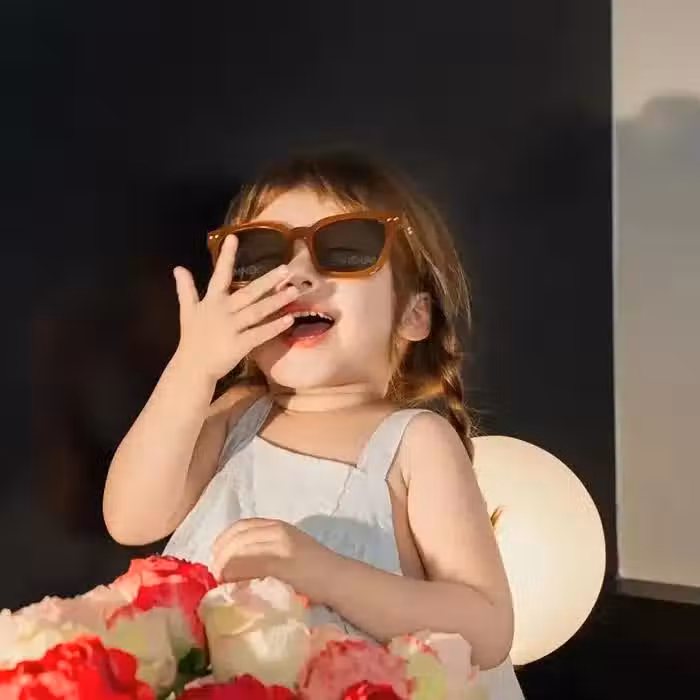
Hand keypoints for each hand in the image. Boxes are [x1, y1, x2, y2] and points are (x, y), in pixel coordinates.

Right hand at [172, 235, 299, 380]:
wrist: (192, 366)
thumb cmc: (192, 338)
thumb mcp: (187, 310)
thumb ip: (186, 289)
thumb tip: (178, 268)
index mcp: (212, 301)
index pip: (220, 274)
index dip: (227, 257)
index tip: (235, 238)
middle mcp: (223, 311)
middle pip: (248, 292)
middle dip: (268, 281)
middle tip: (286, 269)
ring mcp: (231, 328)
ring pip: (257, 311)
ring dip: (276, 301)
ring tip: (294, 291)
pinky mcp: (239, 344)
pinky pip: (260, 334)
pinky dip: (274, 327)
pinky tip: (289, 319)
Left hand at [211, 518, 338, 603]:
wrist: (338, 579)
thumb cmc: (313, 570)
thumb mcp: (288, 547)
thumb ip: (265, 548)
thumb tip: (234, 561)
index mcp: (278, 526)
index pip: (240, 527)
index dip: (223, 541)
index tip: (216, 557)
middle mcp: (277, 531)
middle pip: (236, 539)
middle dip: (220, 557)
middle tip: (216, 575)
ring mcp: (280, 547)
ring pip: (238, 552)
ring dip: (224, 568)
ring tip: (222, 583)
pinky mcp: (281, 565)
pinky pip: (248, 566)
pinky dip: (235, 576)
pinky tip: (233, 585)